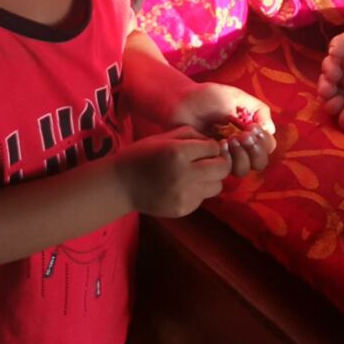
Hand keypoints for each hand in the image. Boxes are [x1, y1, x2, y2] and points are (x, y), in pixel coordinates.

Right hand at [116, 125, 231, 217]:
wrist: (120, 185)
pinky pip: (202, 199)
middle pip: (222, 169)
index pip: (214, 147)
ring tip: (195, 175)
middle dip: (218, 162)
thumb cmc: (140, 155)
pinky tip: (182, 187)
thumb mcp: (162, 137)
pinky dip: (198, 191)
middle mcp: (185, 174)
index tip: (202, 148)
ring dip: (210, 179)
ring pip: (217, 186)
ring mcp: (185, 195)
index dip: (211, 146)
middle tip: (206, 161)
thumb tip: (213, 142)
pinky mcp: (183, 209)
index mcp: (178, 152)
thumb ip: (190, 134)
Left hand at [170, 82, 275, 177]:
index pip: (267, 145)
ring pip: (245, 170)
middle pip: (260, 162)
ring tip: (229, 140)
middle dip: (255, 150)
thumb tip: (269, 129)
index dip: (263, 140)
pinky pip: (227, 170)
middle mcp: (239, 147)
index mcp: (247, 131)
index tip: (251, 128)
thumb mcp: (235, 96)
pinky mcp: (210, 162)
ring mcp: (224, 156)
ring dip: (242, 156)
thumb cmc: (206, 96)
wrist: (180, 101)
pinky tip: (218, 145)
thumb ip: (257, 108)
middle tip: (242, 135)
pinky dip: (227, 159)